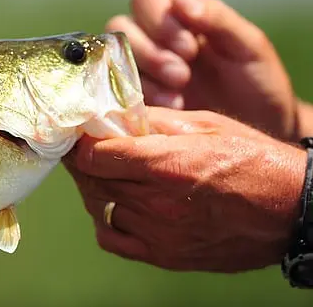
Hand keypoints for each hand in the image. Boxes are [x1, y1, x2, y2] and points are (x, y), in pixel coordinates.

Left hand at [64, 107, 305, 272]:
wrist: (290, 210)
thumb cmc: (252, 160)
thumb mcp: (205, 124)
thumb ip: (154, 121)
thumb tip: (117, 115)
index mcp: (165, 165)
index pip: (94, 156)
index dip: (81, 143)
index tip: (81, 135)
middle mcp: (156, 202)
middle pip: (92, 180)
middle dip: (84, 162)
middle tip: (88, 150)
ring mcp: (158, 233)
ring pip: (98, 207)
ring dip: (94, 188)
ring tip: (106, 173)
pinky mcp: (164, 255)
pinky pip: (112, 239)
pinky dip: (105, 220)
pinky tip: (115, 205)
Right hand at [106, 0, 298, 140]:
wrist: (262, 129)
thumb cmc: (258, 81)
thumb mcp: (248, 45)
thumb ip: (217, 18)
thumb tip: (182, 2)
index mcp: (179, 15)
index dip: (158, 18)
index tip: (189, 47)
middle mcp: (153, 38)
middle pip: (121, 26)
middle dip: (150, 51)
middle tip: (182, 75)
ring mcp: (140, 69)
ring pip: (114, 57)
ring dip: (144, 75)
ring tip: (178, 94)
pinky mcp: (133, 98)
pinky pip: (116, 90)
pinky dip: (139, 97)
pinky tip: (171, 107)